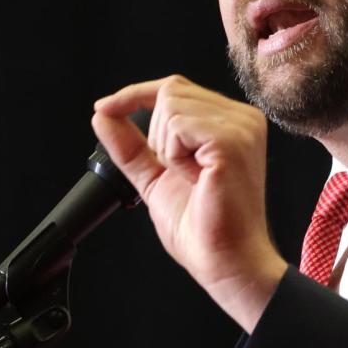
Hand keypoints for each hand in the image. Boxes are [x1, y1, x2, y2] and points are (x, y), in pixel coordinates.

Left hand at [91, 75, 286, 332]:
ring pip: (171, 106)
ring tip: (194, 177)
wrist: (226, 260)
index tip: (105, 108)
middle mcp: (243, 118)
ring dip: (167, 148)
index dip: (135, 95)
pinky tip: (197, 177)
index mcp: (232, 123)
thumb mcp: (156, 176)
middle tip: (180, 172)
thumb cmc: (204, 227)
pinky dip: (174, 155)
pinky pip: (178, 125)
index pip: (176, 87)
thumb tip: (103, 114)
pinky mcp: (232, 140)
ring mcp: (241, 127)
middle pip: (170, 92)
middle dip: (157, 134)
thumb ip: (131, 144)